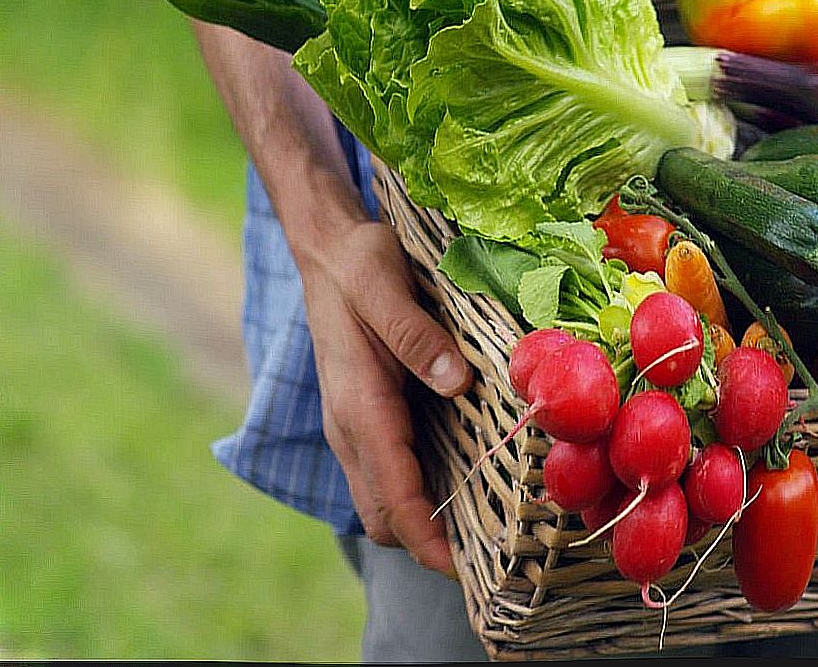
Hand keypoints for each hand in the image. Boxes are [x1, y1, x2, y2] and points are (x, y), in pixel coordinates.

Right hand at [298, 216, 472, 573]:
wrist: (328, 250)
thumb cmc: (359, 264)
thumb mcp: (385, 286)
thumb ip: (416, 336)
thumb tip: (457, 383)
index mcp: (358, 404)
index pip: (391, 492)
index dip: (426, 537)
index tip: (464, 568)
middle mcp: (350, 427)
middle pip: (383, 515)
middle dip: (427, 544)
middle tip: (490, 554)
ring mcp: (354, 426)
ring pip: (382, 501)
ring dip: (422, 524)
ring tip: (485, 530)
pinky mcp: (366, 417)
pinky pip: (388, 474)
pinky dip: (417, 496)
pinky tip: (462, 483)